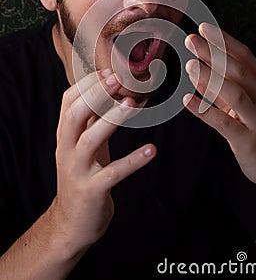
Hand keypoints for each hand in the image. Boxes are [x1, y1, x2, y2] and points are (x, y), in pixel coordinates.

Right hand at [51, 69, 155, 255]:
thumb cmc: (83, 176)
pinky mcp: (92, 190)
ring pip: (90, 140)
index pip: (67, 101)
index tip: (109, 71)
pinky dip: (133, 160)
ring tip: (132, 104)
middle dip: (95, 94)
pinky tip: (151, 149)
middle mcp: (66, 150)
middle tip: (118, 79)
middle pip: (74, 115)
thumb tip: (111, 92)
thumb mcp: (84, 146)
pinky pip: (114, 173)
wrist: (71, 223)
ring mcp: (78, 170)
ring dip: (111, 119)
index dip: (87, 84)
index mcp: (65, 135)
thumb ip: (92, 121)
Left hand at [184, 22, 255, 209]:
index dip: (224, 41)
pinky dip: (204, 110)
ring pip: (234, 93)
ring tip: (189, 65)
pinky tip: (186, 100)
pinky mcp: (248, 140)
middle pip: (238, 70)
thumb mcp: (245, 105)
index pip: (244, 56)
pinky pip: (224, 123)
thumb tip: (196, 71)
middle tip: (191, 40)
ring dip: (210, 77)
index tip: (204, 28)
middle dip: (214, 53)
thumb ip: (220, 89)